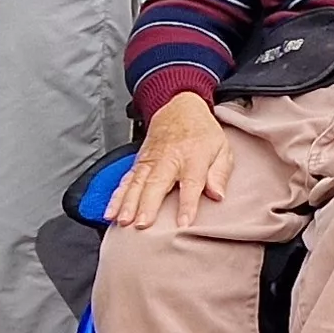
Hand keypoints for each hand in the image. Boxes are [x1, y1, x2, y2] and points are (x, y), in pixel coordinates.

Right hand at [109, 93, 233, 228]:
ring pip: (136, 184)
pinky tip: (110, 212)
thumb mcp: (222, 149)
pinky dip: (116, 197)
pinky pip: (125, 181)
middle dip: (148, 205)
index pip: (191, 183)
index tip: (183, 223)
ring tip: (123, 222)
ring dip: (128, 203)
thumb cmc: (203, 133)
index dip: (187, 204)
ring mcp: (150, 161)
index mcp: (193, 158)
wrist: (180, 108)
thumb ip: (220, 173)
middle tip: (142, 224)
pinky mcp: (138, 163)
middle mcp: (169, 160)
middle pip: (156, 184)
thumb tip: (218, 195)